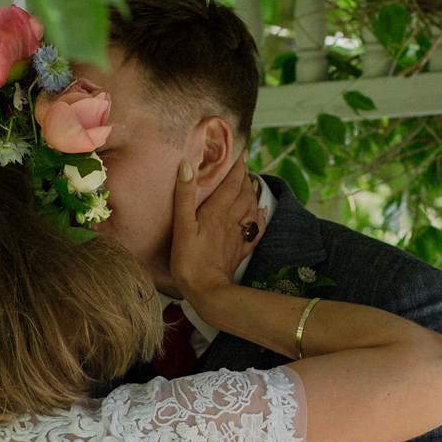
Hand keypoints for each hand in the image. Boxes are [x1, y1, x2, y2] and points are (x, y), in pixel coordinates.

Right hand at [170, 155, 264, 308]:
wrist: (207, 290)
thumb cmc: (189, 259)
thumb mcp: (181, 226)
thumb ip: (185, 195)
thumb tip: (187, 166)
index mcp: (217, 211)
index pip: (231, 183)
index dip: (235, 166)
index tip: (239, 152)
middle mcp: (231, 219)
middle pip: (243, 193)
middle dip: (244, 177)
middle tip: (243, 165)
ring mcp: (237, 235)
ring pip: (250, 208)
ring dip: (251, 193)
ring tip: (251, 182)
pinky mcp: (239, 250)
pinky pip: (254, 229)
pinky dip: (259, 217)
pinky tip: (260, 211)